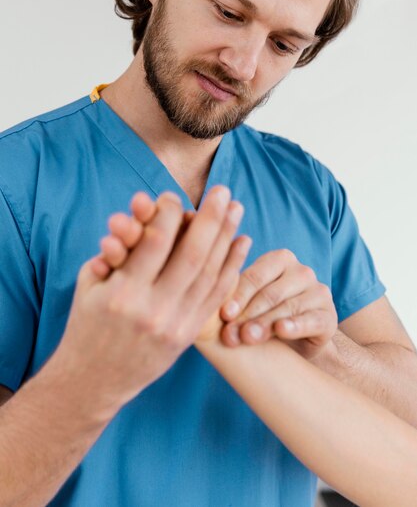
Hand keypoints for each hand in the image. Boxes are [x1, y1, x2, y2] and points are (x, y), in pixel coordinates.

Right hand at [53, 186, 248, 417]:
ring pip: (210, 274)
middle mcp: (154, 310)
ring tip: (238, 210)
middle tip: (223, 191)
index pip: (156, 241)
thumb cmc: (87, 324)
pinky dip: (231, 267)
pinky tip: (241, 243)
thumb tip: (142, 215)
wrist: (92, 382)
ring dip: (227, 237)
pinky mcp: (188, 336)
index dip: (168, 213)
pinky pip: (215, 296)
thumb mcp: (90, 284)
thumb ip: (116, 249)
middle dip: (211, 218)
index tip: (174, 196)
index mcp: (123, 293)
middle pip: (193, 254)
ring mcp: (176, 325)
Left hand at [219, 249, 337, 358]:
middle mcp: (302, 271)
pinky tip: (281, 330)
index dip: (238, 295)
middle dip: (247, 314)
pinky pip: (311, 320)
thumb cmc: (264, 316)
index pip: (255, 275)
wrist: (296, 345)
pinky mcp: (329, 316)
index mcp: (280, 259)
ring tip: (248, 337)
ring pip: (287, 307)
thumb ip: (235, 300)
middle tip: (231, 333)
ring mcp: (319, 292)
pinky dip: (295, 325)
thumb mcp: (249, 304)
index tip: (223, 314)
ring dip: (265, 324)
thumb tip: (208, 308)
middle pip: (270, 293)